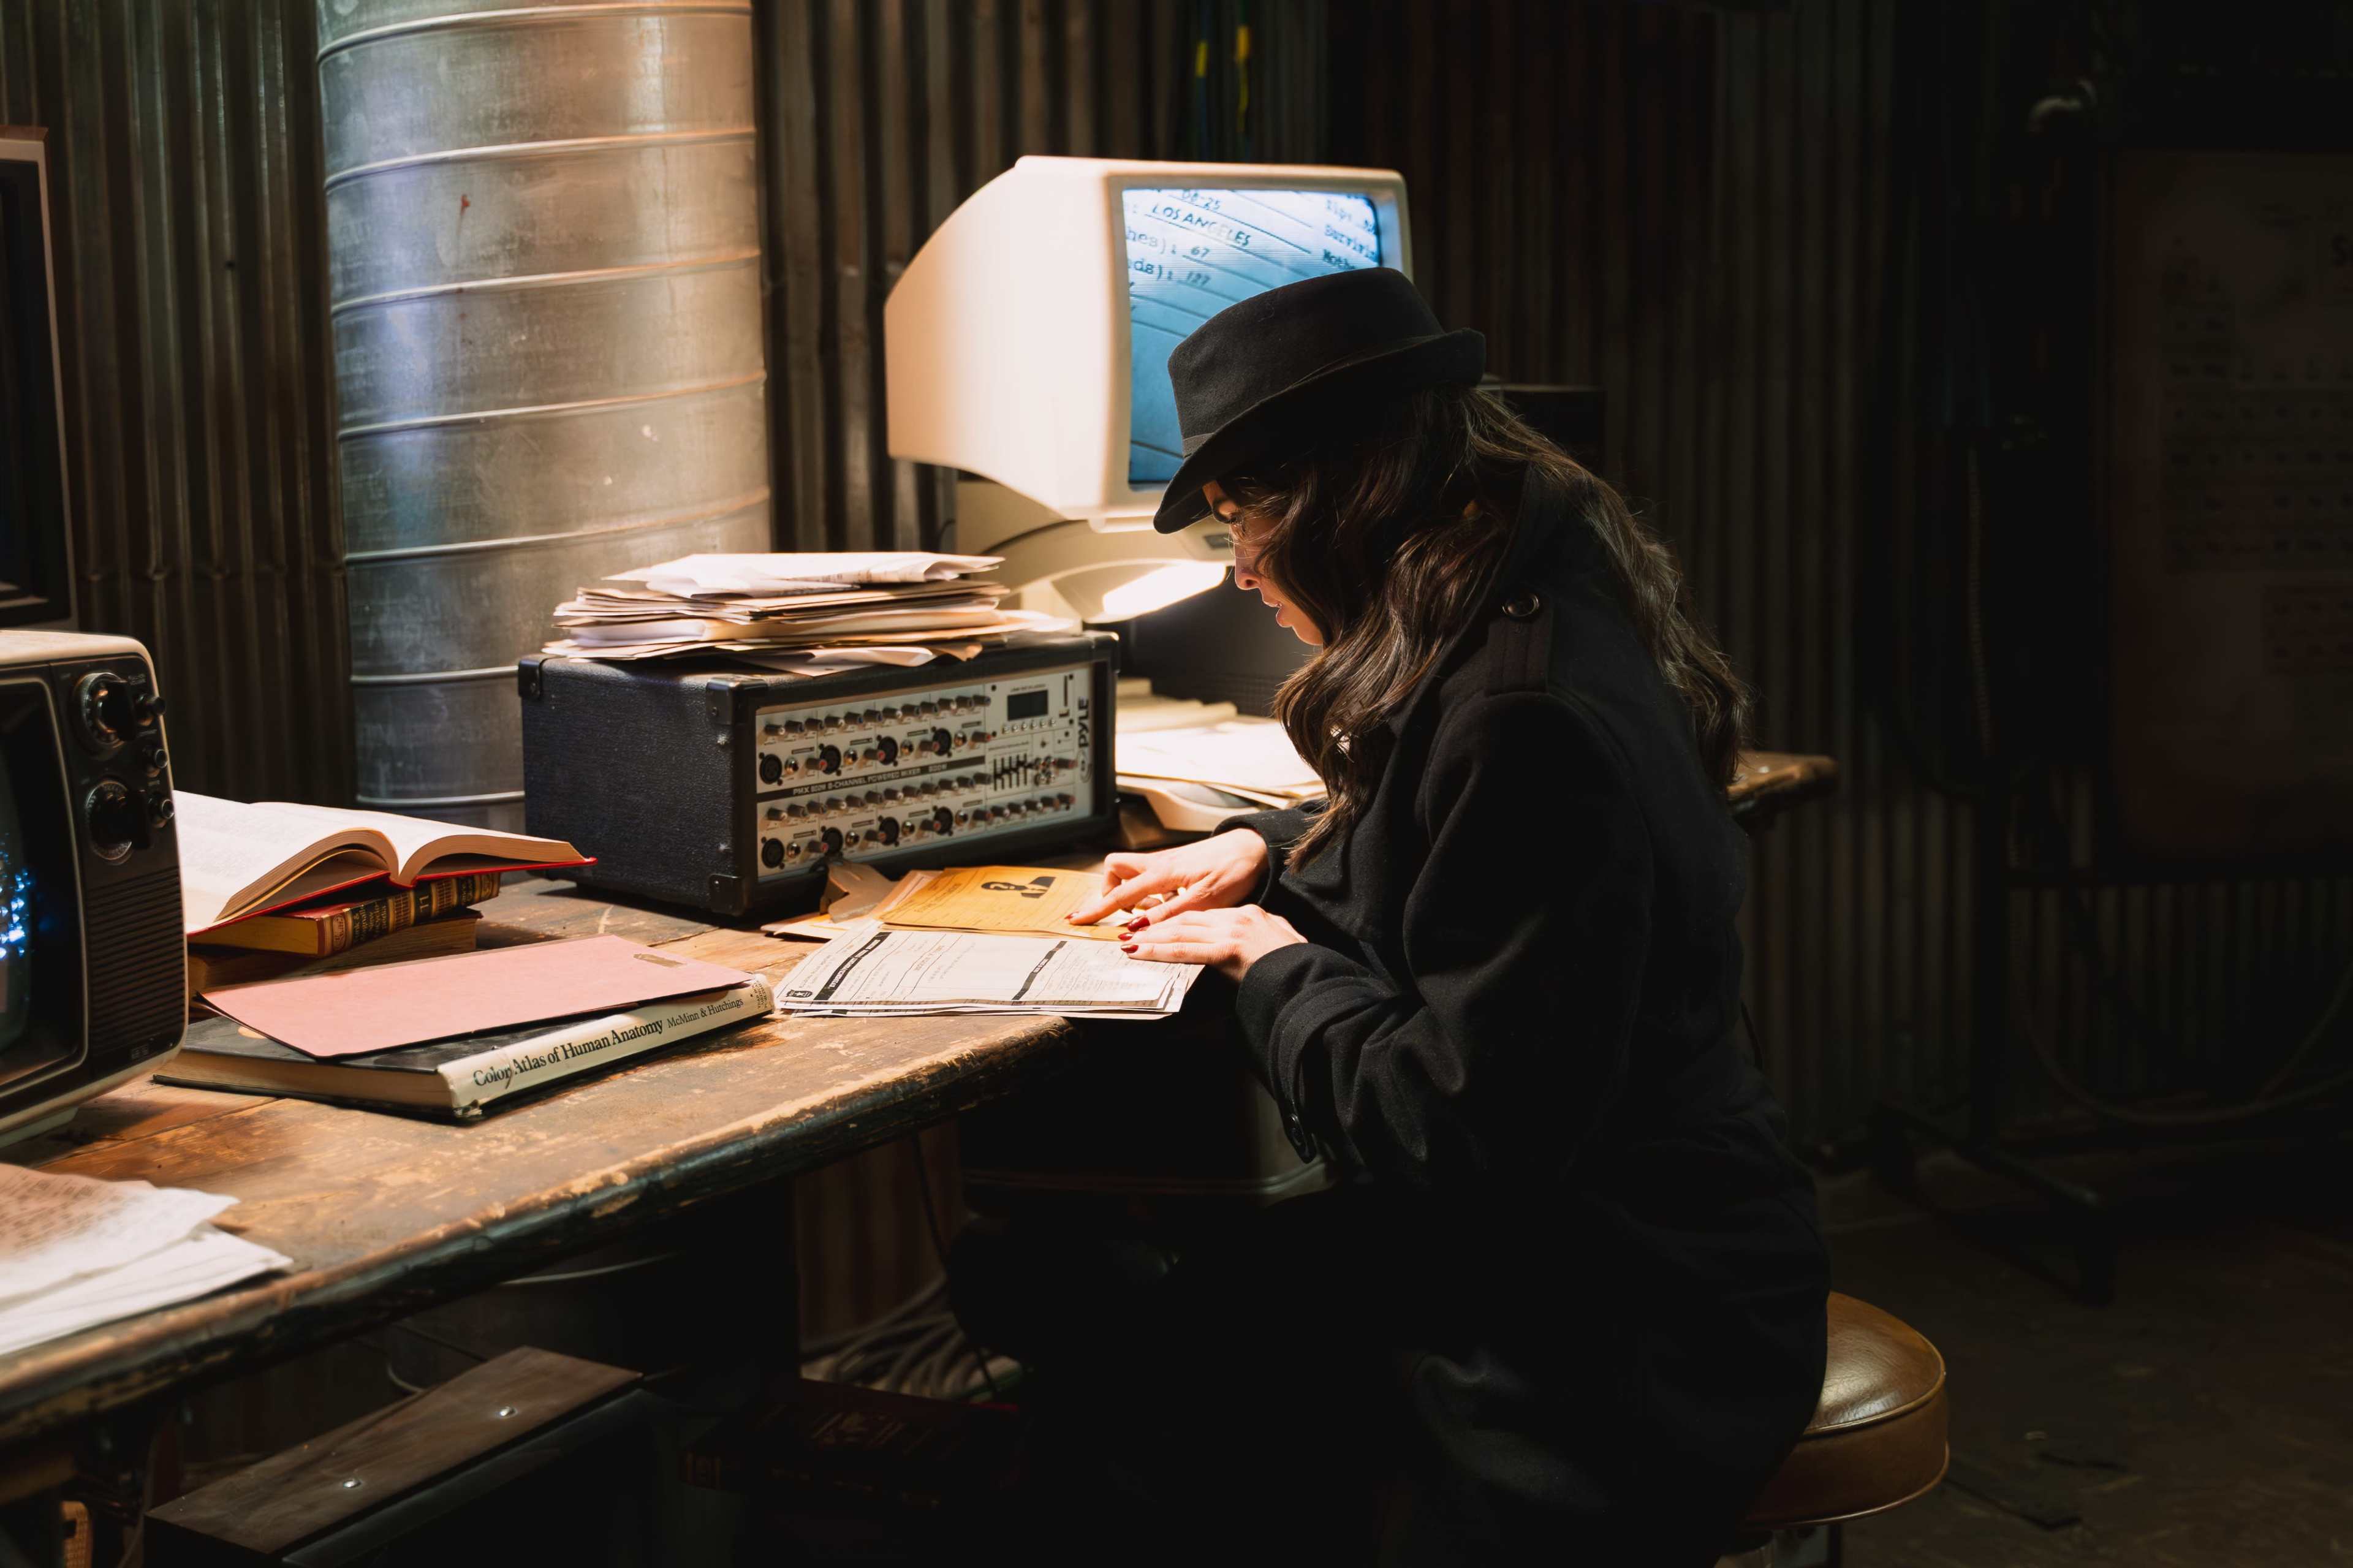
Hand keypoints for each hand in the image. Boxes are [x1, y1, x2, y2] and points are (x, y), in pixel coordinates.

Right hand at [1066, 829, 1270, 927]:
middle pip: (1115, 869)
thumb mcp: (1202, 902)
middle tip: (1125, 913)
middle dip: (1111, 891)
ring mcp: (1167, 861)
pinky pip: (1153, 876)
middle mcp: (1159, 863)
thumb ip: (1166, 915)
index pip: (1119, 895)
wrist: (1254, 848)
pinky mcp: (1177, 863)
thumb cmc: (1233, 871)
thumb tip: (1135, 929)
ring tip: (1155, 912)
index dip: (1097, 910)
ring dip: (1136, 894)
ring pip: (1134, 873)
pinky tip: (1173, 902)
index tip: (1076, 920)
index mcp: (1161, 873)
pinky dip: (1154, 892)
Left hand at [1120, 905, 1304, 981]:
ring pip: (1182, 931)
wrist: (1311, 975)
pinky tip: (1140, 952)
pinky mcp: (1228, 949)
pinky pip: (1186, 950)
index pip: (1206, 915)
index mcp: (1251, 914)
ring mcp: (1233, 931)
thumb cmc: (1298, 965)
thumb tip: (1254, 944)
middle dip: (1157, 926)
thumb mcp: (1281, 942)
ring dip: (1151, 937)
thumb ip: (1265, 936)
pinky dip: (1159, 951)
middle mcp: (1239, 917)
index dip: (1178, 921)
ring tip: (1128, 942)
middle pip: (1188, 919)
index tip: (1159, 927)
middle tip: (1132, 932)